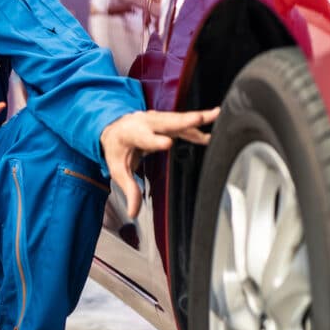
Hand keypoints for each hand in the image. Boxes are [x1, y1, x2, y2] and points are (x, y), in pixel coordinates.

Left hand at [100, 107, 219, 218]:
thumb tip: (134, 213)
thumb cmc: (117, 149)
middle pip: (165, 123)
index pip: (143, 139)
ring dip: (196, 118)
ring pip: (177, 119)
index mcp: (130, 134)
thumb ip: (129, 189)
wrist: (114, 129)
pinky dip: (197, 122)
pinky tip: (214, 120)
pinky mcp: (166, 121)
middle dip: (183, 121)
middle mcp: (144, 123)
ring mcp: (156, 120)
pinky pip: (182, 121)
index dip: (155, 141)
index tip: (168, 143)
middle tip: (199, 119)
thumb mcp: (118, 170)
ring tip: (215, 115)